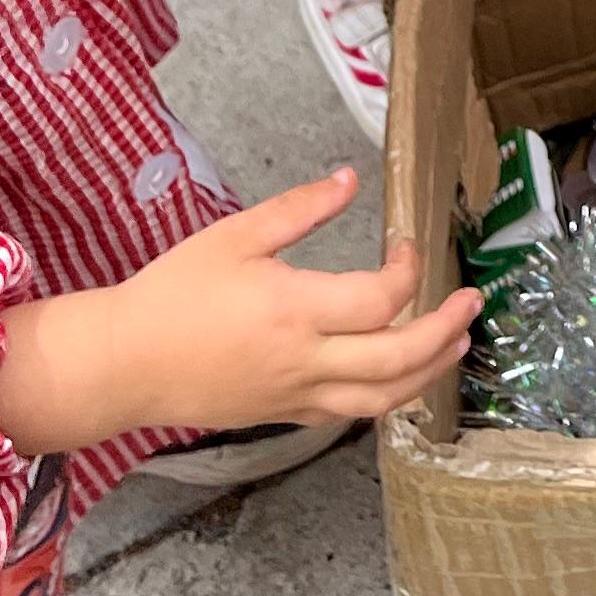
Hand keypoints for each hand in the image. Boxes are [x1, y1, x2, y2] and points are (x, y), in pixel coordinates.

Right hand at [0, 168, 479, 452]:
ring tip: (456, 344)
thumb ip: (298, 209)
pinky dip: (386, 396)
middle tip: (471, 301)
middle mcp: (304, 361)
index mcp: (294, 310)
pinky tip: (400, 376)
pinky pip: (349, 413)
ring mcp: (297, 396)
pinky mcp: (285, 415)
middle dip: (446, 330)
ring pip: (383, 398)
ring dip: (429, 371)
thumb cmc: (173, 294)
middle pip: (399, 359)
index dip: (409, 270)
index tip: (408, 244)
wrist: (124, 364)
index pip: (380, 299)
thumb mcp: (234, 236)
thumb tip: (349, 179)